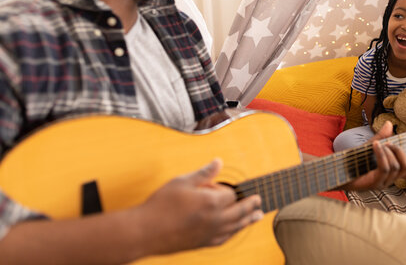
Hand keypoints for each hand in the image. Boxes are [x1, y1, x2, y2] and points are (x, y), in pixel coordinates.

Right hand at [135, 159, 262, 254]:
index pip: (231, 194)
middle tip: (259, 201)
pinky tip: (234, 231)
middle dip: (251, 205)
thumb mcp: (182, 181)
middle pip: (240, 211)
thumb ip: (203, 173)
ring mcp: (210, 234)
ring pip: (236, 227)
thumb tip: (218, 161)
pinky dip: (233, 233)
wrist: (146, 232)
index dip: (228, 189)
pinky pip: (225, 238)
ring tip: (258, 216)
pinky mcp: (203, 243)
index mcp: (212, 202)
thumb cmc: (161, 205)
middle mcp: (216, 220)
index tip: (222, 185)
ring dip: (248, 220)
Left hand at [340, 121, 405, 190]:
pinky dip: (381, 155)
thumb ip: (381, 137)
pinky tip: (375, 145)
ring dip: (388, 152)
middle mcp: (389, 180)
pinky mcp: (374, 184)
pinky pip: (384, 169)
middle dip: (400, 152)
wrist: (338, 170)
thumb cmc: (354, 160)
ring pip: (395, 167)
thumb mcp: (369, 146)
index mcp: (391, 173)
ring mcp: (382, 183)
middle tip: (389, 143)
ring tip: (377, 144)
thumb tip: (389, 123)